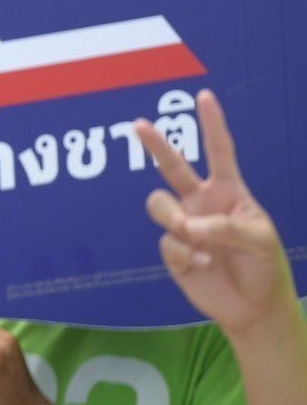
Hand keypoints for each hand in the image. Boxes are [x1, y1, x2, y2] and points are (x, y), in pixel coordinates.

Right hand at [137, 89, 297, 340]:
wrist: (252, 308)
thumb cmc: (264, 266)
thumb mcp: (259, 239)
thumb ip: (226, 226)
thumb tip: (189, 225)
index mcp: (229, 193)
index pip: (219, 152)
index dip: (212, 124)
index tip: (204, 96)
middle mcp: (201, 203)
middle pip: (173, 166)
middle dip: (156, 144)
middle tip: (140, 124)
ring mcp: (184, 225)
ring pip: (159, 204)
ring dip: (173, 218)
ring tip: (190, 235)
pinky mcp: (173, 251)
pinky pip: (167, 241)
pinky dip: (185, 254)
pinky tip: (203, 265)